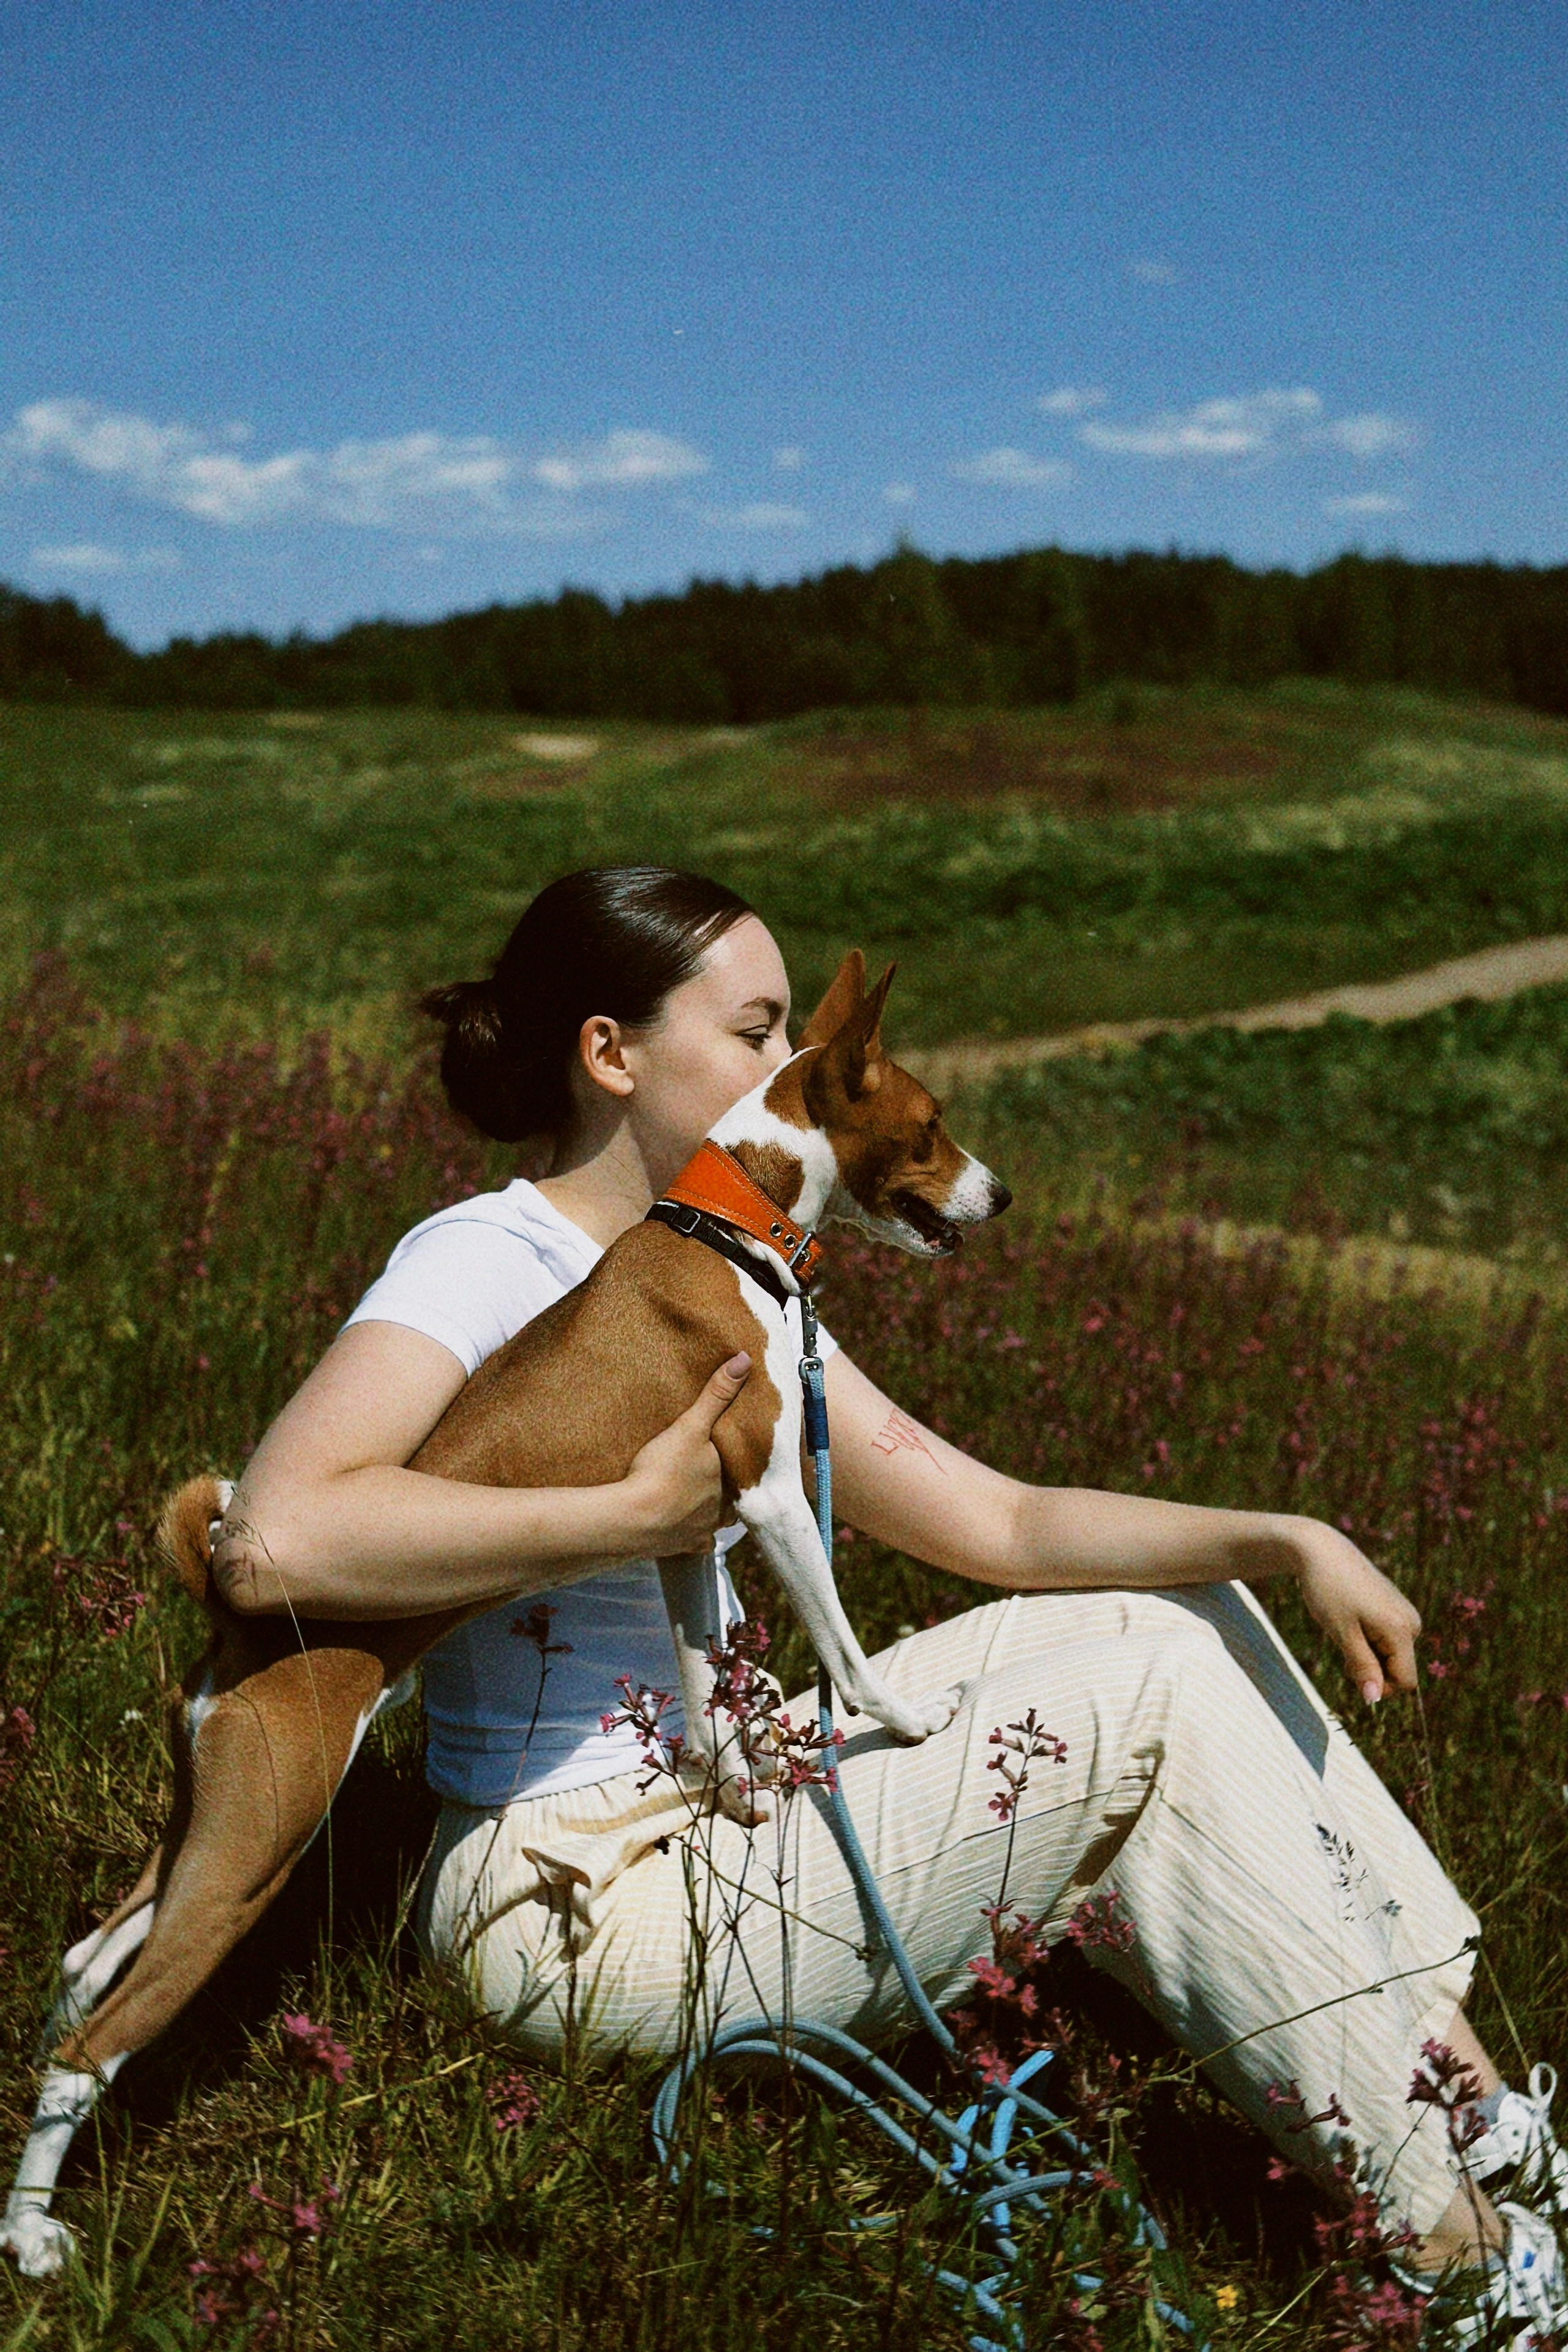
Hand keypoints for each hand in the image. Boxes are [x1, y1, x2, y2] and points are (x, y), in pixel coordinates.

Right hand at [621, 1353, 751, 1555]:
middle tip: (716, 1476)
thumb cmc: (663, 1471)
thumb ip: (716, 1395)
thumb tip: (744, 1360)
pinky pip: (690, 1545)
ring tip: (698, 1498)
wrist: (630, 1518)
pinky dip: (688, 1538)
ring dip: (708, 1512)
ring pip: (713, 1524)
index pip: (745, 1477)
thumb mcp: (690, 1426)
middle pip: (730, 1501)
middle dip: (725, 1490)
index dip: (742, 1467)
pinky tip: (681, 1530)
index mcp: (729, 1487)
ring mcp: (699, 1533)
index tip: (737, 1458)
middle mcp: (720, 1514)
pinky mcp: (677, 1548)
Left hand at [1292, 1522, 1421, 1703]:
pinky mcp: (1396, 1608)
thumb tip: (1374, 1700)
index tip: (1350, 1669)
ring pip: (1391, 1656)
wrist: (1321, 1550)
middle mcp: (1412, 1622)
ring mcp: (1405, 1614)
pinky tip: (1351, 1618)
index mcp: (1402, 1629)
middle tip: (1344, 1643)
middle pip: (1398, 1670)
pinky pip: (1387, 1640)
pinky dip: (1368, 1640)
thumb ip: (1362, 1667)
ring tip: (1346, 1626)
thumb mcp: (1342, 1633)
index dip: (1380, 1687)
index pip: (1405, 1681)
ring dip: (1368, 1654)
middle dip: (1371, 1668)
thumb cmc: (1328, 1590)